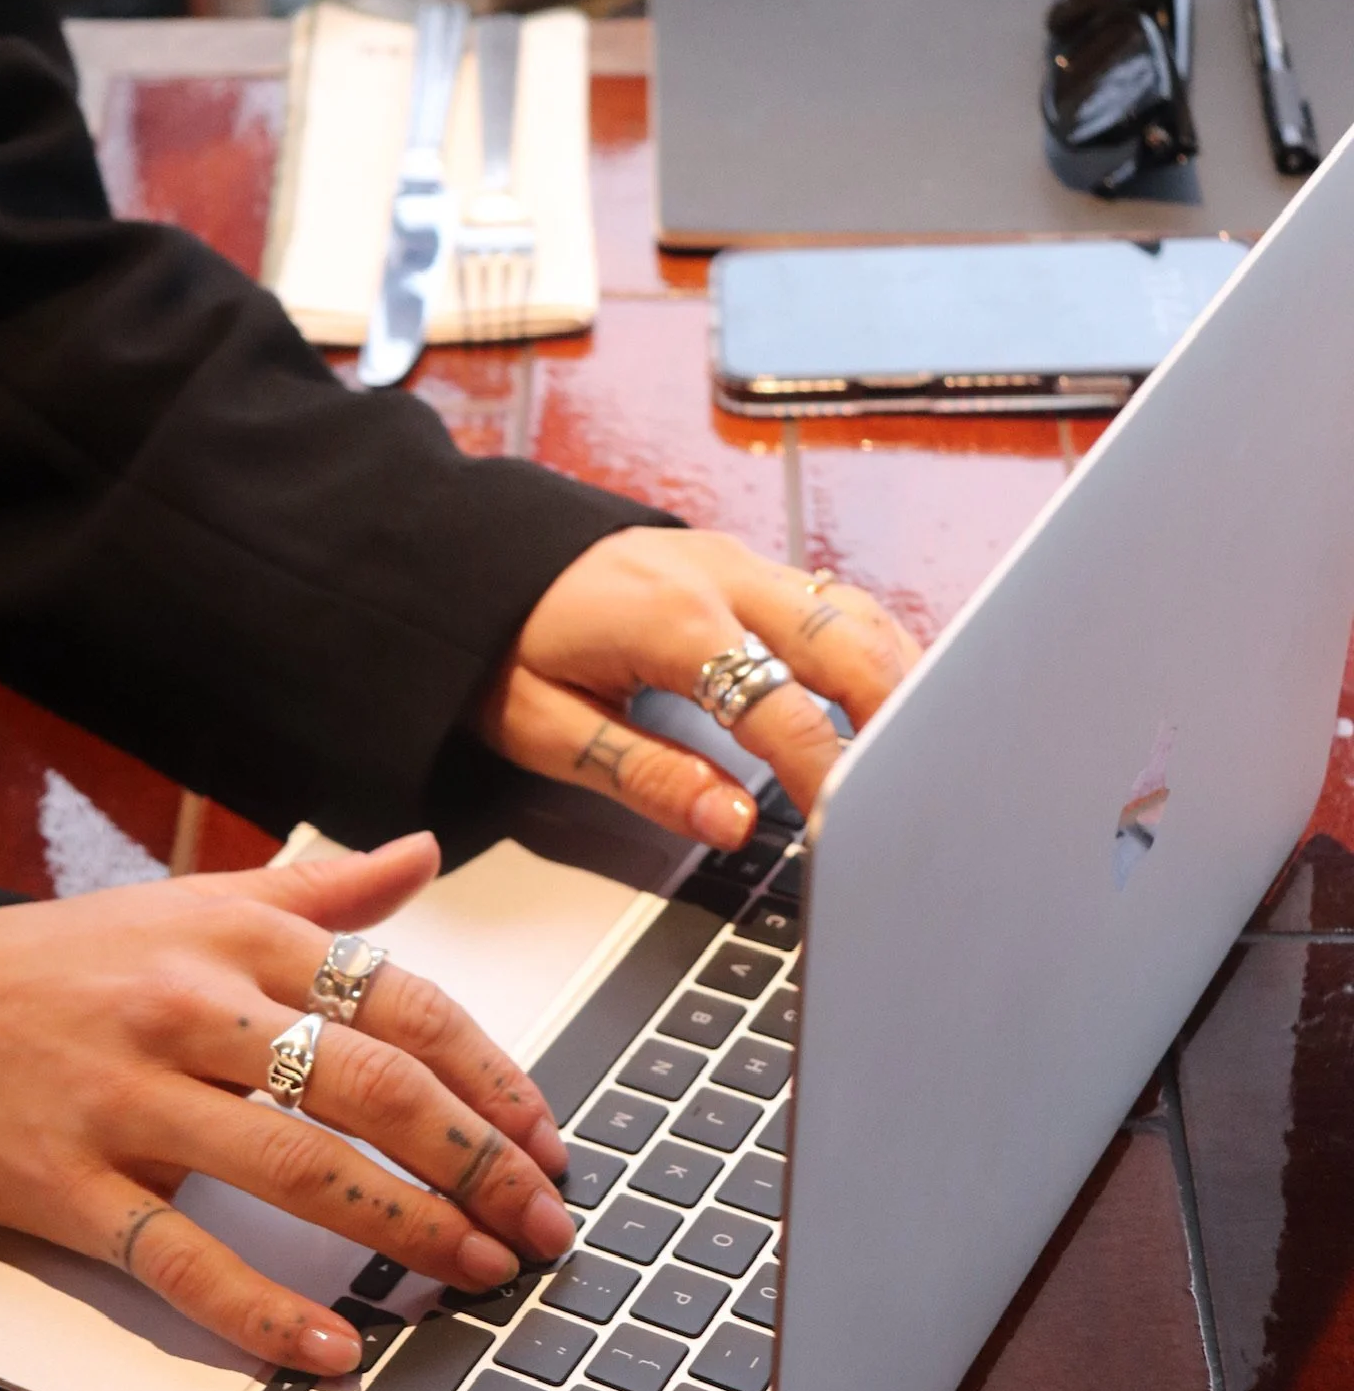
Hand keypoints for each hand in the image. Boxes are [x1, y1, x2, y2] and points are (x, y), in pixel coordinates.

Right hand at [0, 834, 573, 1375]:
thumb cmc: (74, 959)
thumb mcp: (198, 904)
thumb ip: (322, 891)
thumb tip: (425, 852)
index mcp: (242, 943)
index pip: (403, 1006)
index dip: (492, 1079)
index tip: (547, 1140)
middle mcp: (197, 1013)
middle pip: (372, 1089)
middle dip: (477, 1162)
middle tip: (544, 1224)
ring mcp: (134, 1103)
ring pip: (298, 1173)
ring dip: (408, 1230)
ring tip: (480, 1273)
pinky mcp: (76, 1189)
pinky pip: (184, 1262)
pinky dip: (265, 1313)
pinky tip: (337, 1347)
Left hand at [479, 527, 921, 846]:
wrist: (463, 560)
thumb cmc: (497, 649)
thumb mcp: (547, 729)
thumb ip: (646, 775)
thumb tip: (733, 823)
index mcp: (671, 621)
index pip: (782, 710)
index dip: (828, 776)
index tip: (852, 830)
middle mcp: (719, 578)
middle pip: (845, 644)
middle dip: (895, 718)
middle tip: (921, 789)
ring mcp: (735, 561)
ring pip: (851, 612)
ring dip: (896, 677)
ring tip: (927, 749)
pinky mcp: (738, 562)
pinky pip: (829, 600)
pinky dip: (871, 646)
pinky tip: (892, 694)